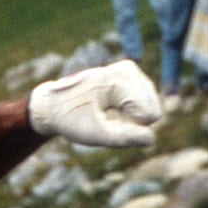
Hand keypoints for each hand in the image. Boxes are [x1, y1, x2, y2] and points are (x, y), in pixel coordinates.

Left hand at [28, 60, 161, 147]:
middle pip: (153, 111)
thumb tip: (151, 139)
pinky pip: (147, 106)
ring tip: (106, 113)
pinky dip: (131, 113)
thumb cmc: (72, 118)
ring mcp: (132, 72)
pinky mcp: (133, 79)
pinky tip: (112, 110)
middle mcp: (129, 69)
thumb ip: (123, 137)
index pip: (149, 115)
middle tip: (105, 118)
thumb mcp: (95, 133)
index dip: (129, 126)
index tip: (104, 120)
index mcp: (119, 77)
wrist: (54, 105)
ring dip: (131, 118)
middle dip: (132, 121)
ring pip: (152, 109)